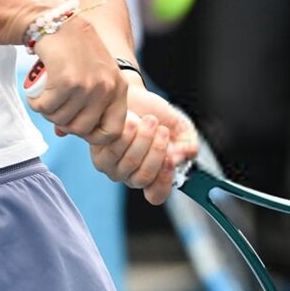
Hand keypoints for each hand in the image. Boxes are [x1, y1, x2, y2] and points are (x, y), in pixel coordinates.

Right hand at [24, 18, 125, 145]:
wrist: (57, 22)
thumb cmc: (73, 50)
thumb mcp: (93, 75)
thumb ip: (86, 105)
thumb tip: (63, 133)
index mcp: (119, 89)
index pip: (113, 132)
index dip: (91, 135)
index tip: (76, 125)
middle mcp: (107, 89)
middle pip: (81, 130)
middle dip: (63, 122)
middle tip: (54, 107)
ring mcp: (88, 86)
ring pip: (61, 119)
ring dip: (47, 111)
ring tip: (44, 97)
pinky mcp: (67, 82)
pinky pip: (46, 108)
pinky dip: (36, 103)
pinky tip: (35, 93)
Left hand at [91, 82, 199, 204]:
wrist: (131, 95)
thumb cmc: (153, 112)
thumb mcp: (179, 126)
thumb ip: (189, 143)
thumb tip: (185, 156)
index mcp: (155, 176)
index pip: (157, 195)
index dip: (164, 180)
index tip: (171, 158)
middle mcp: (133, 177)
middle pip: (144, 178)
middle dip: (156, 151)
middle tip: (162, 130)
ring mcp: (116, 170)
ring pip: (130, 163)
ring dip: (143, 139)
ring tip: (148, 120)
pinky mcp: (100, 158)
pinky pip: (114, 151)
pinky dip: (126, 134)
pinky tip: (131, 121)